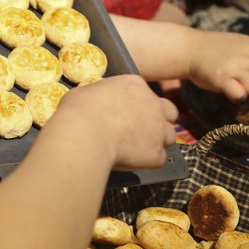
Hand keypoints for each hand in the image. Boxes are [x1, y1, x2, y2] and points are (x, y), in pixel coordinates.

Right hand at [55, 74, 177, 170]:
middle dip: (160, 122)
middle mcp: (153, 104)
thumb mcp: (87, 92)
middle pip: (169, 113)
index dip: (141, 107)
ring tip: (136, 150)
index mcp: (136, 86)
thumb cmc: (79, 111)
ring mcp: (158, 129)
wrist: (84, 134)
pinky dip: (148, 162)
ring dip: (156, 143)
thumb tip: (95, 103)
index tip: (129, 116)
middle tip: (142, 132)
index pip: (148, 95)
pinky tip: (131, 162)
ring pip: (169, 137)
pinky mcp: (156, 153)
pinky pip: (159, 159)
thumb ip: (101, 97)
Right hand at [184, 31, 248, 101]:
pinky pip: (241, 96)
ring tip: (232, 85)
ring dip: (245, 92)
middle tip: (234, 79)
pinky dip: (234, 96)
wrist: (189, 48)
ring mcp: (237, 67)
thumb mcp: (241, 48)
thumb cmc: (215, 50)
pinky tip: (225, 89)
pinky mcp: (223, 79)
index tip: (240, 72)